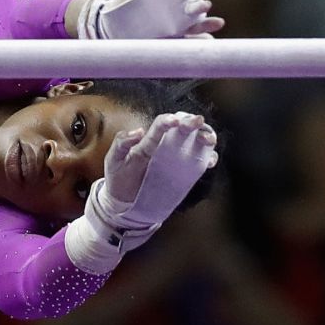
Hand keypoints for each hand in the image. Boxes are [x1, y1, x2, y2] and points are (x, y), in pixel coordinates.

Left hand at [103, 112, 217, 214]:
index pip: (160, 126)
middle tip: (199, 121)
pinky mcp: (182, 173)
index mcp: (148, 142)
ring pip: (194, 143)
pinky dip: (207, 159)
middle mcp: (164, 147)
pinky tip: (210, 160)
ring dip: (204, 136)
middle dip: (192, 123)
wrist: (123, 203)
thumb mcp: (113, 159)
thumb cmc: (118, 177)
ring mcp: (174, 160)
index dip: (168, 121)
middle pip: (182, 129)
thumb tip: (139, 131)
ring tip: (209, 139)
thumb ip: (121, 143)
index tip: (175, 121)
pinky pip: (198, 163)